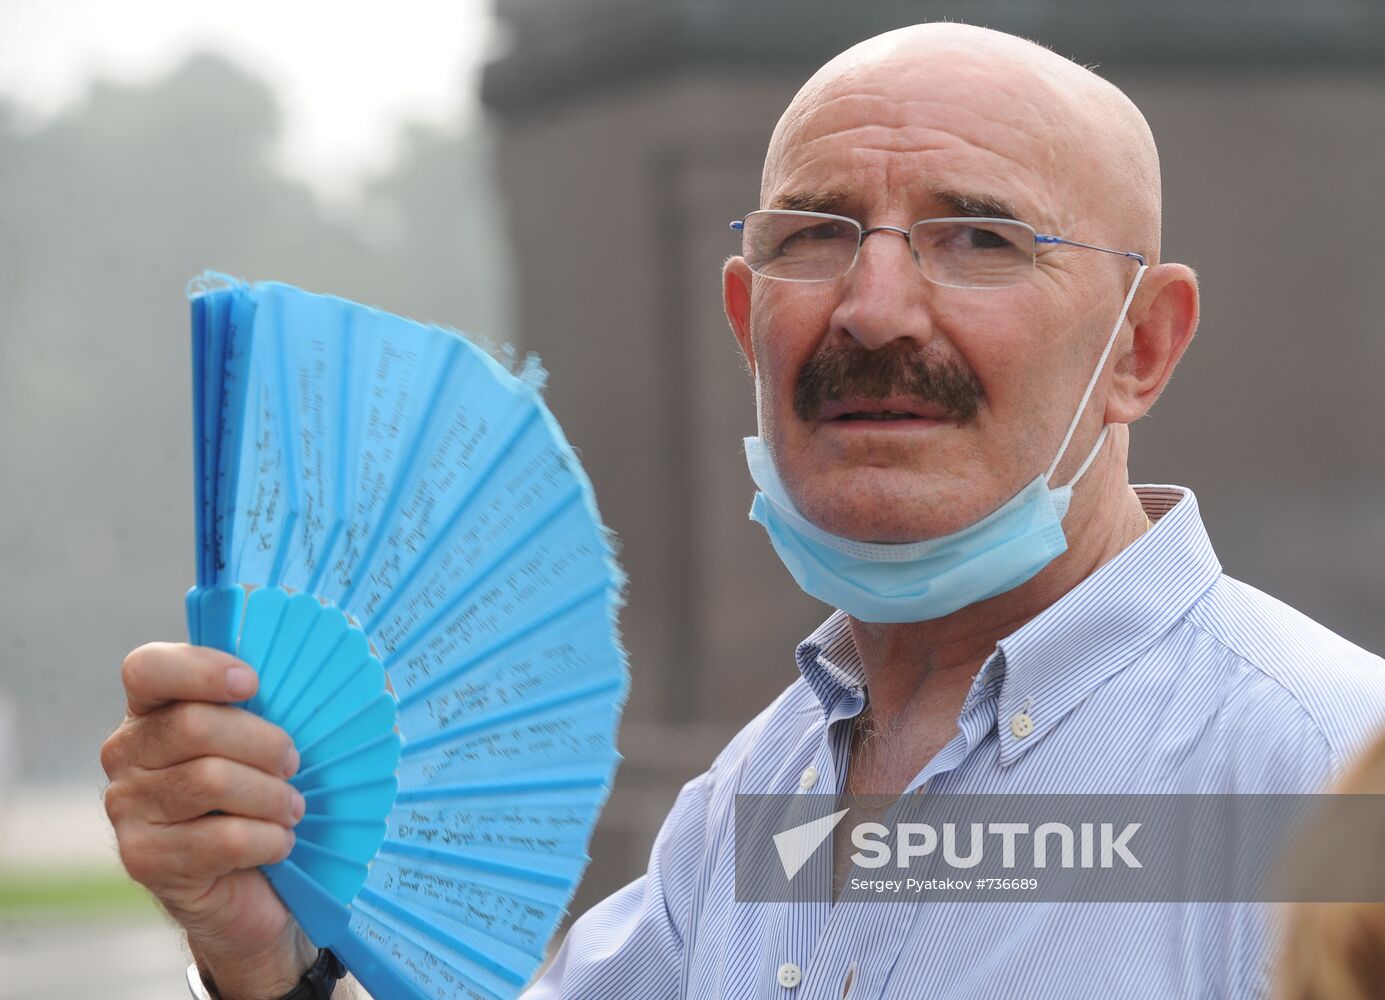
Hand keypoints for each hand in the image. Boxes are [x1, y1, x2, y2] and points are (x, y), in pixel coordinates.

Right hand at [101, 642, 315, 997]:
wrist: (250, 891)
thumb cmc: (260, 797)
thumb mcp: (262, 742)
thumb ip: (263, 705)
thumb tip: (320, 668)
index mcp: (150, 710)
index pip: (147, 669)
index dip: (201, 670)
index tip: (253, 685)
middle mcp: (125, 754)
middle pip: (194, 725)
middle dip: (264, 743)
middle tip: (293, 764)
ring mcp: (127, 809)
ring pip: (211, 780)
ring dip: (272, 796)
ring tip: (292, 809)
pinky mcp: (145, 859)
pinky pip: (224, 838)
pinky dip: (269, 839)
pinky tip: (279, 844)